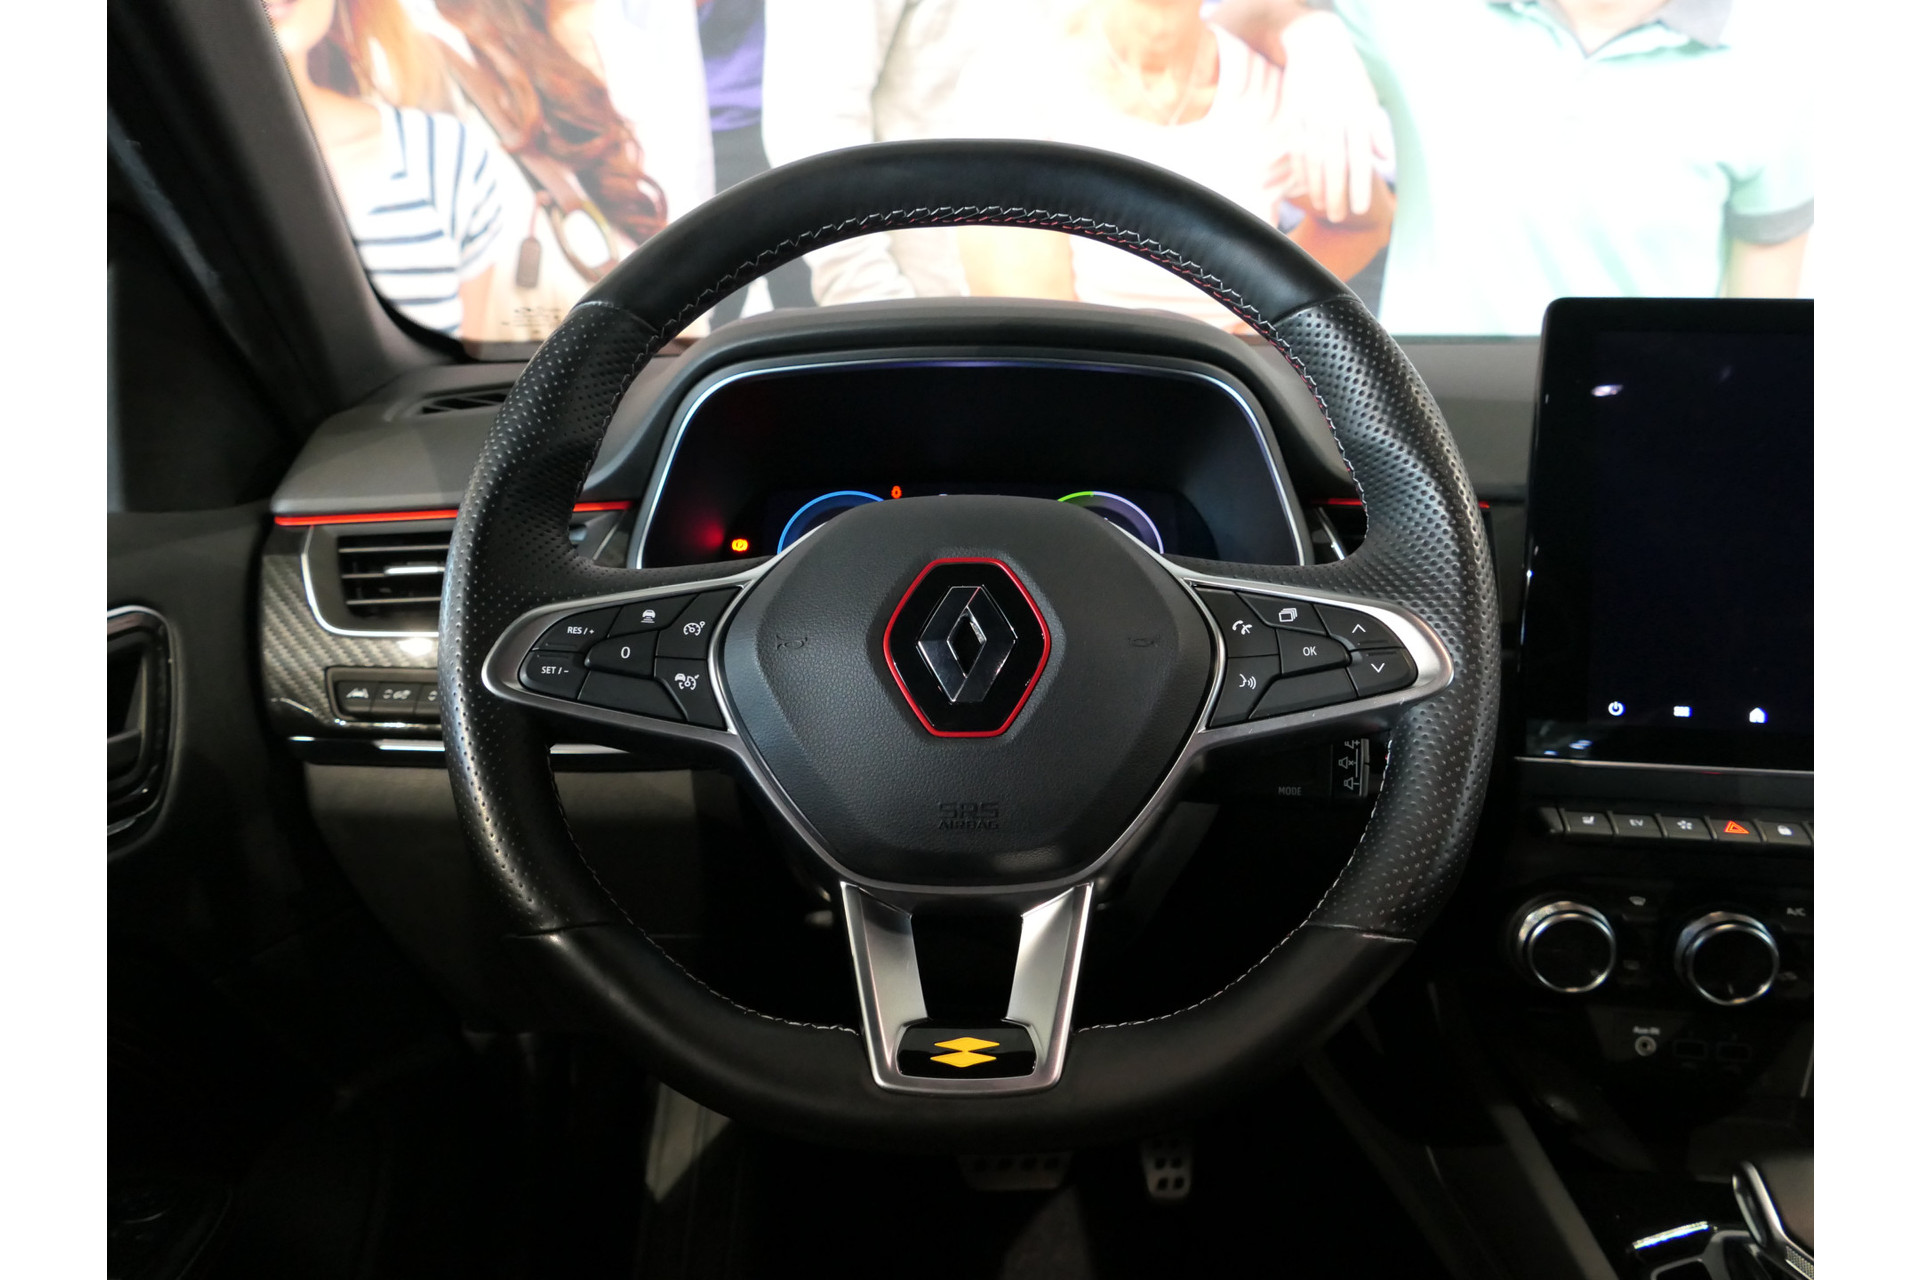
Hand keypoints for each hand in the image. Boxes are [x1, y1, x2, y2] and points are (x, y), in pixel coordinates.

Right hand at [1274, 11, 1391, 223]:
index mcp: (1357, 114)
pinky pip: (1297, 150)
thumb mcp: (1367, 98)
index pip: (1360, 158)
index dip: (1360, 186)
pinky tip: (1305, 188)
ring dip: (1317, 188)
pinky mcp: (1294, 116)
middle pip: (1336, 164)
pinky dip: (1301, 171)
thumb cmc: (1347, 78)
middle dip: (1337, 194)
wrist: (1316, 46)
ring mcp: (1312, 117)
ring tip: (1322, 208)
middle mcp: (1335, 118)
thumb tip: (1384, 158)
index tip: (1360, 209)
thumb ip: (1375, 130)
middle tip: (1338, 217)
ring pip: (1314, 161)